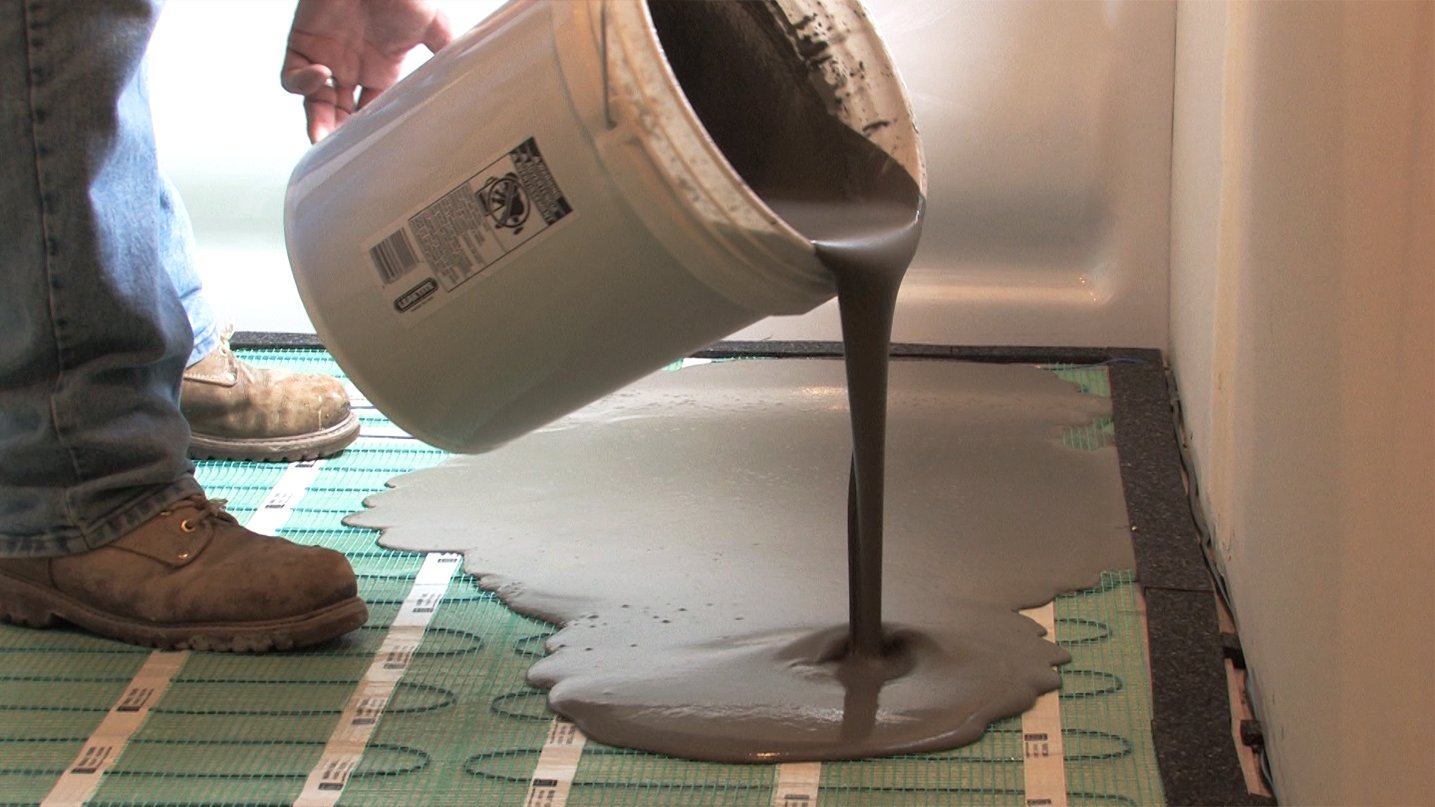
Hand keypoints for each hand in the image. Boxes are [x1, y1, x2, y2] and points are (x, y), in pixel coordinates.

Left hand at [281, 0, 453, 142]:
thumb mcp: (432, 22)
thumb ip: (446, 50)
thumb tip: (468, 79)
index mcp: (381, 69)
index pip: (372, 111)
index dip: (370, 131)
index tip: (376, 148)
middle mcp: (352, 68)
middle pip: (341, 114)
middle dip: (342, 135)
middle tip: (346, 154)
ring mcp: (325, 57)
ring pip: (315, 104)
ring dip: (318, 121)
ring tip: (324, 135)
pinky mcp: (300, 44)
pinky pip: (291, 78)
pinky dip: (302, 84)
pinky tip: (322, 77)